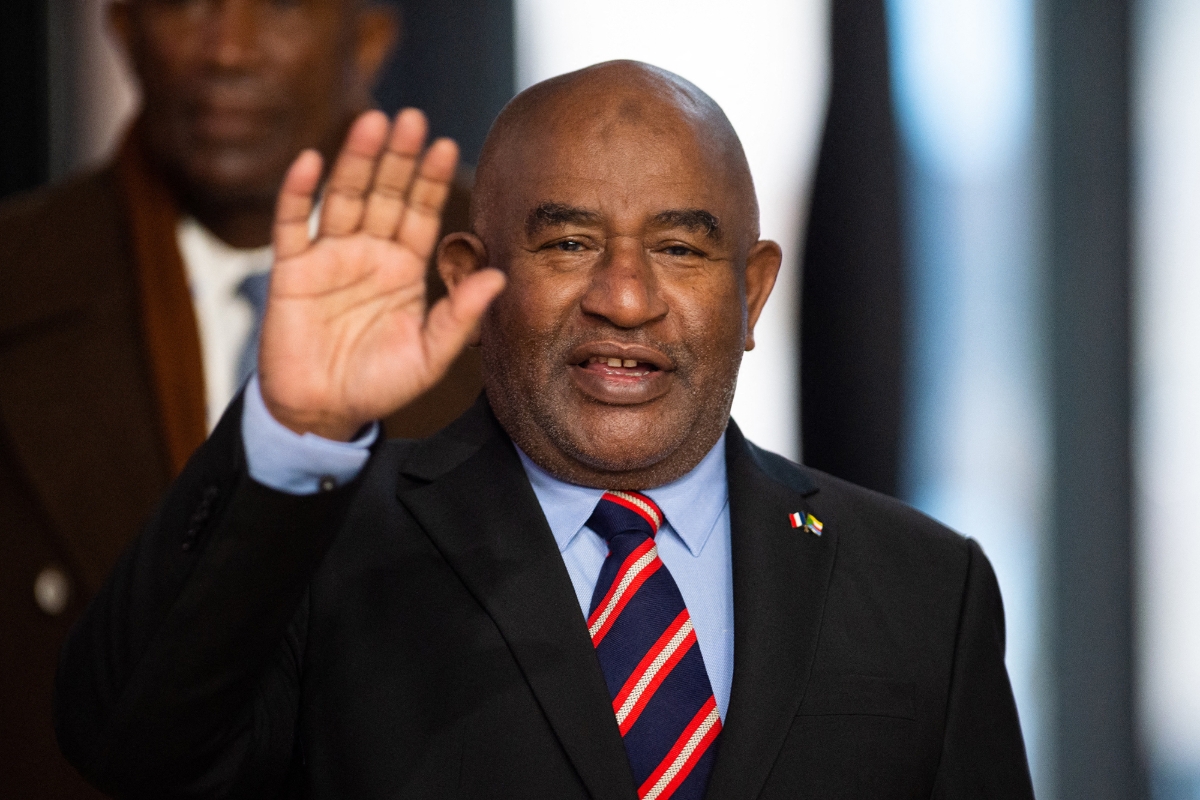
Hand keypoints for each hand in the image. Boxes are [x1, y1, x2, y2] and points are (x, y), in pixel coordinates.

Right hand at [258, 109, 505, 440]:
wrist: (324, 411)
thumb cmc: (380, 384)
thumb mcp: (431, 355)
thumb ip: (461, 316)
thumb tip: (498, 277)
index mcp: (404, 267)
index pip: (421, 212)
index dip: (432, 181)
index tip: (448, 145)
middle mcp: (369, 253)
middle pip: (385, 193)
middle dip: (398, 157)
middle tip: (412, 118)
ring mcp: (330, 257)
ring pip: (344, 197)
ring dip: (355, 160)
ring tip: (371, 122)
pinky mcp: (292, 270)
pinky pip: (293, 224)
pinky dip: (297, 193)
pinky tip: (308, 161)